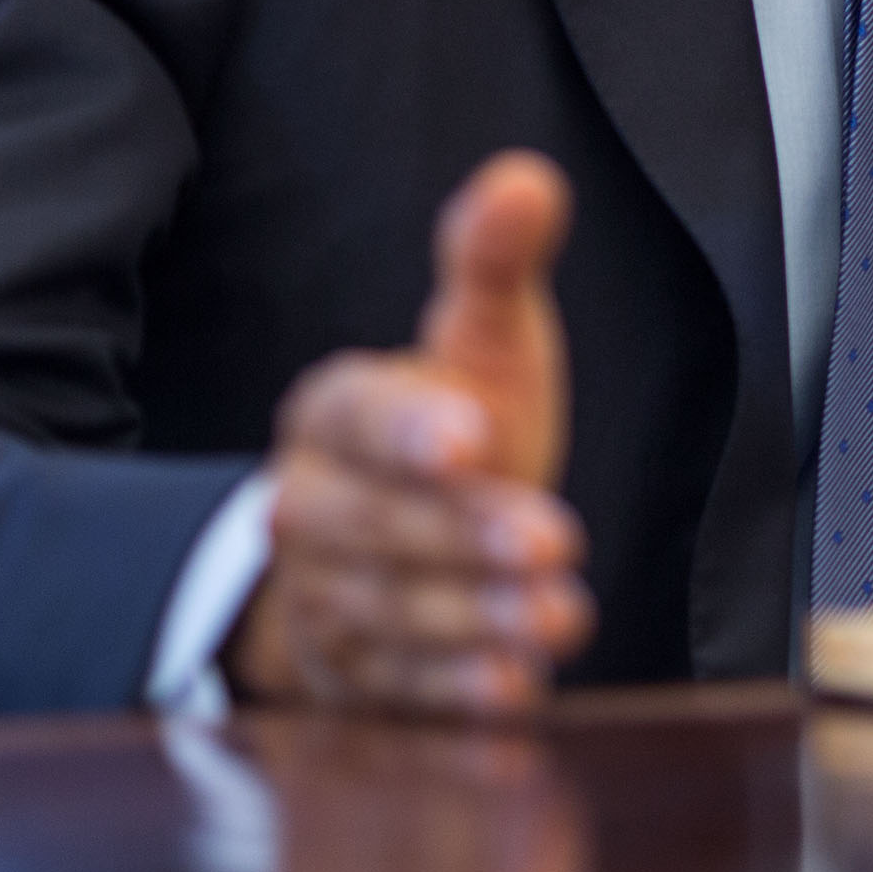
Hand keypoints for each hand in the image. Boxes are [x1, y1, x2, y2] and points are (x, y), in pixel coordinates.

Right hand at [225, 152, 593, 716]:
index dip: (409, 427)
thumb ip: (493, 265)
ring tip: (562, 618)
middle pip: (373, 525)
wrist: (396, 542)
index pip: (357, 416)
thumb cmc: (452, 426)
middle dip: (462, 535)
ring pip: (388, 613)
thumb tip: (526, 177)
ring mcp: (323, 600)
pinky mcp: (353, 679)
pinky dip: (452, 694)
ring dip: (474, 621)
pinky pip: (395, 691)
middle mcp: (310, 508)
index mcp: (332, 414)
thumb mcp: (480, 344)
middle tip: (555, 540)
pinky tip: (514, 691)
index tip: (473, 434)